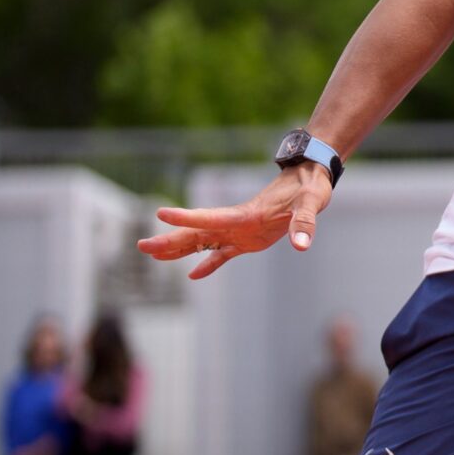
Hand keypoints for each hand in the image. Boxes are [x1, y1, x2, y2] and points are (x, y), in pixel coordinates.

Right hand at [138, 165, 333, 279]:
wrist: (310, 179)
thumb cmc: (310, 188)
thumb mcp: (311, 203)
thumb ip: (304, 223)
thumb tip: (301, 245)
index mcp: (247, 214)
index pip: (211, 217)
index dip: (187, 218)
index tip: (161, 214)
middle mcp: (236, 222)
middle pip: (197, 233)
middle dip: (170, 240)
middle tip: (142, 247)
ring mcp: (240, 230)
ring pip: (203, 242)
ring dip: (179, 250)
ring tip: (153, 256)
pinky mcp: (249, 239)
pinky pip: (223, 253)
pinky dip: (209, 263)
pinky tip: (193, 274)